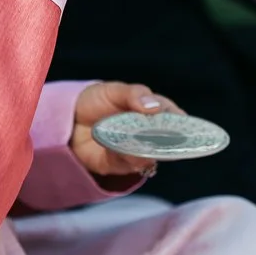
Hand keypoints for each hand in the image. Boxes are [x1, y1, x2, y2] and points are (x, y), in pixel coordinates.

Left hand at [70, 81, 184, 178]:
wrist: (70, 120)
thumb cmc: (97, 100)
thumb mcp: (114, 90)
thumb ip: (134, 95)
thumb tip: (154, 107)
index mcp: (152, 110)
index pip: (173, 116)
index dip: (182, 122)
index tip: (185, 125)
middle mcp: (149, 132)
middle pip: (167, 140)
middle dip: (168, 141)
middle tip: (166, 137)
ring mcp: (137, 149)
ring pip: (152, 154)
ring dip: (148, 150)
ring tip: (140, 143)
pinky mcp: (123, 164)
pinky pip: (131, 164)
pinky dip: (129, 157)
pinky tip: (123, 150)